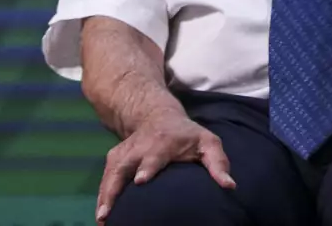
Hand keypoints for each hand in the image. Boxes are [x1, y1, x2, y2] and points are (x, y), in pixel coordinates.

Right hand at [96, 106, 233, 221]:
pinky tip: (102, 215)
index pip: (154, 155)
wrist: (158, 117)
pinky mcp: (114, 158)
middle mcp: (141, 146)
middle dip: (116, 184)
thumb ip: (218, 163)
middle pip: (125, 165)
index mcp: (164, 142)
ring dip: (104, 195)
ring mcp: (125, 152)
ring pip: (111, 173)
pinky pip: (105, 178)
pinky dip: (101, 195)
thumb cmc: (188, 136)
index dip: (147, 167)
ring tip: (102, 218)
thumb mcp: (207, 142)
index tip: (140, 180)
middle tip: (109, 209)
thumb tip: (229, 186)